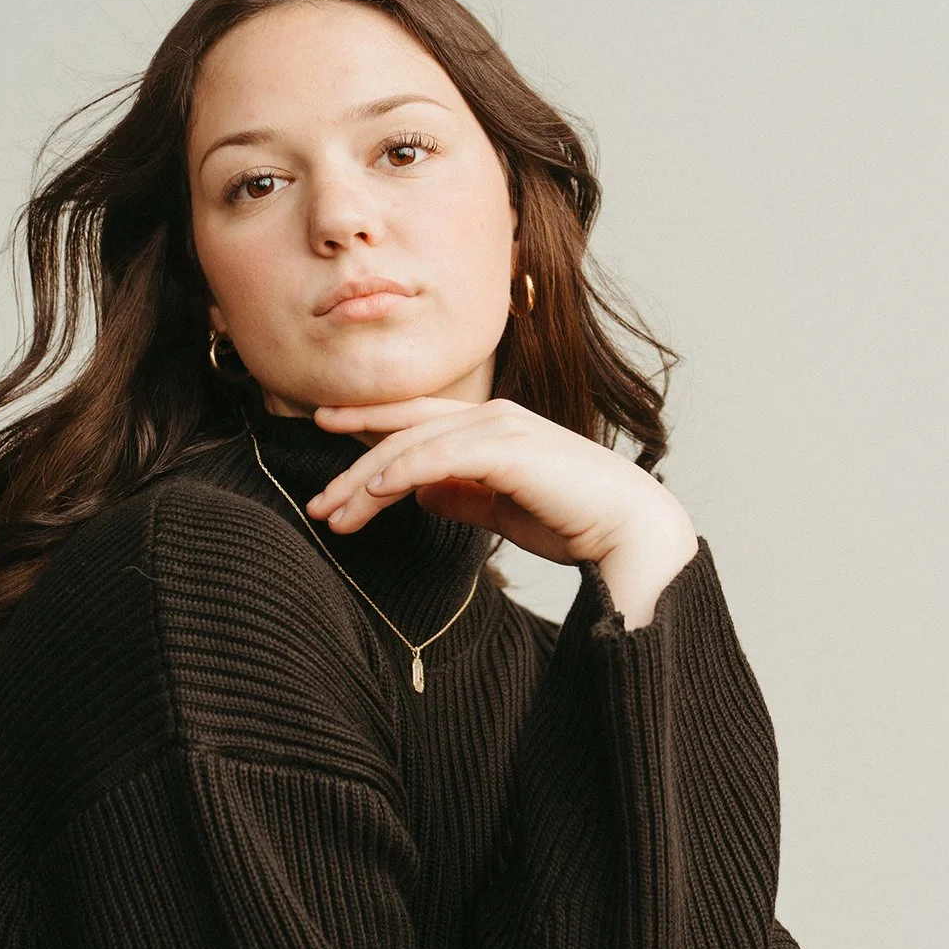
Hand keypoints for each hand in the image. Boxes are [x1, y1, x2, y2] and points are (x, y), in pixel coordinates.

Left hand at [306, 395, 699, 627]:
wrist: (631, 531)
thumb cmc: (575, 521)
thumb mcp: (502, 509)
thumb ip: (463, 495)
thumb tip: (421, 492)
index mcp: (493, 427)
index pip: (417, 418)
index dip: (368, 421)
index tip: (324, 426)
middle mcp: (493, 417)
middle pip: (404, 430)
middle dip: (353, 463)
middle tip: (317, 501)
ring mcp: (500, 428)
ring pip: (412, 444)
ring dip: (365, 480)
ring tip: (333, 514)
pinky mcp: (507, 448)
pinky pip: (437, 456)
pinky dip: (400, 471)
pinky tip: (371, 495)